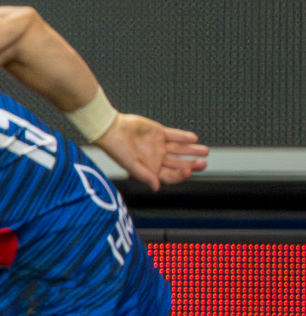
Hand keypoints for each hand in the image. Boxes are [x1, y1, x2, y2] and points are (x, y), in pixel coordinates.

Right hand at [93, 113, 208, 190]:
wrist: (111, 128)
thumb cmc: (115, 148)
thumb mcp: (130, 164)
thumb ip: (145, 175)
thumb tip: (156, 187)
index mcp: (149, 169)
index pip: (169, 175)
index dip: (179, 175)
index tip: (187, 171)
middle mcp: (155, 158)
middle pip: (177, 163)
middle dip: (191, 164)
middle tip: (202, 163)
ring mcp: (158, 146)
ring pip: (179, 149)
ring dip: (192, 150)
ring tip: (204, 151)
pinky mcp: (159, 133)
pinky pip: (175, 135)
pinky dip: (184, 137)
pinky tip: (193, 138)